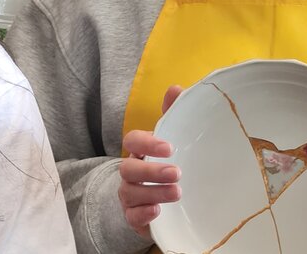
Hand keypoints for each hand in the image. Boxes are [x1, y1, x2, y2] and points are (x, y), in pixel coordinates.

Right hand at [118, 85, 182, 237]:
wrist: (160, 203)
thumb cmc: (164, 166)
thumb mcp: (170, 140)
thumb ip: (171, 115)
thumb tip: (175, 88)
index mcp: (139, 152)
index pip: (132, 141)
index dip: (146, 143)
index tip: (168, 147)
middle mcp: (130, 173)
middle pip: (129, 168)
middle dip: (151, 170)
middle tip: (177, 172)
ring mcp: (129, 195)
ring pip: (131, 192)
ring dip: (153, 191)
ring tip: (177, 192)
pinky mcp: (134, 217)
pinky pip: (131, 216)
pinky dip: (143, 214)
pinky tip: (157, 211)